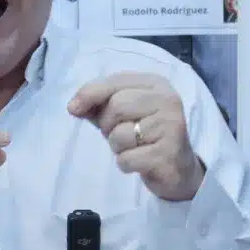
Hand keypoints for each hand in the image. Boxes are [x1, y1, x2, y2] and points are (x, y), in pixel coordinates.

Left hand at [70, 73, 203, 201]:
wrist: (177, 168)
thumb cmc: (144, 135)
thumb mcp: (120, 114)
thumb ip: (97, 104)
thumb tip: (73, 106)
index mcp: (156, 84)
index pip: (115, 81)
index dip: (89, 94)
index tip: (73, 108)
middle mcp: (168, 100)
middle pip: (117, 106)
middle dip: (107, 125)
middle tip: (120, 134)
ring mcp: (171, 126)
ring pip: (120, 134)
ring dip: (117, 147)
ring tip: (134, 147)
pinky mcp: (168, 153)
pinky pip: (127, 158)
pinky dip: (125, 164)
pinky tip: (140, 162)